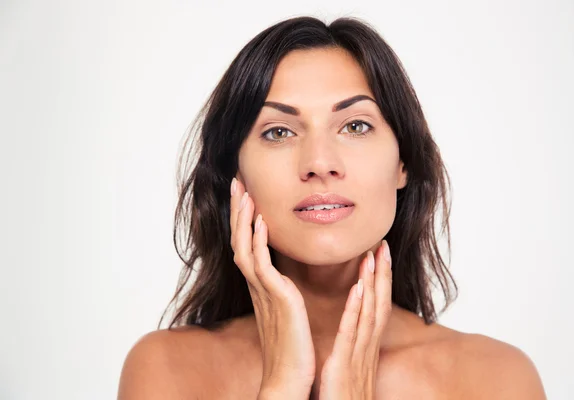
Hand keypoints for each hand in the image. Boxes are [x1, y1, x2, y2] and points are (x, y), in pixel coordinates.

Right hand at [230, 177, 315, 397]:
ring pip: (245, 246)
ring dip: (244, 218)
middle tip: (238, 182)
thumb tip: (283, 276)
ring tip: (245, 192)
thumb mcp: (284, 309)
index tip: (246, 195)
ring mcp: (262, 290)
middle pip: (240, 239)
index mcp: (260, 286)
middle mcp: (256, 285)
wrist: (288, 374)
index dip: (244, 219)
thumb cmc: (289, 344)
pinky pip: (261, 264)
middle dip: (239, 209)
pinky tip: (259, 221)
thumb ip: (281, 289)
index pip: (246, 244)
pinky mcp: (274, 297)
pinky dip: (257, 241)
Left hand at [317, 241, 392, 399]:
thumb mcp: (349, 372)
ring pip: (370, 312)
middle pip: (379, 304)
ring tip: (372, 256)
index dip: (380, 282)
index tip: (379, 257)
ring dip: (373, 283)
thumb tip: (351, 332)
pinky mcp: (343, 365)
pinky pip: (351, 333)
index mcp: (366, 349)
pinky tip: (358, 289)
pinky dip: (356, 309)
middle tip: (381, 245)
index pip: (376, 309)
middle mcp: (366, 349)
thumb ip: (350, 351)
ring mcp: (358, 356)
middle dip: (382, 274)